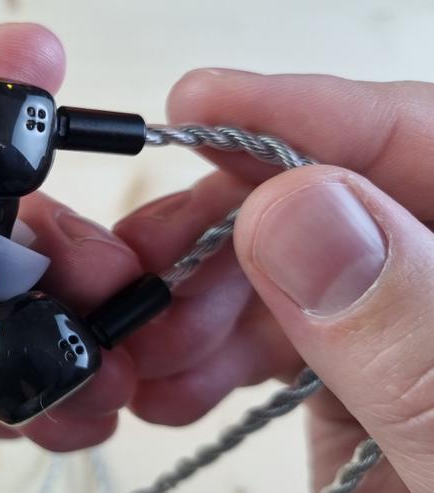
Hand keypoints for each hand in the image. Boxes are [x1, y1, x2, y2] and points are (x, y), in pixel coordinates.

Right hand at [114, 69, 433, 491]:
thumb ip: (414, 338)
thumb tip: (306, 209)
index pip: (424, 138)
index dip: (305, 113)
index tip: (201, 104)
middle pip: (338, 199)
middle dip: (219, 228)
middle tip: (139, 267)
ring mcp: (409, 331)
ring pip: (291, 267)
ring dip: (198, 298)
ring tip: (140, 349)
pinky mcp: (368, 380)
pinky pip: (279, 333)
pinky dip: (211, 349)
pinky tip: (168, 381)